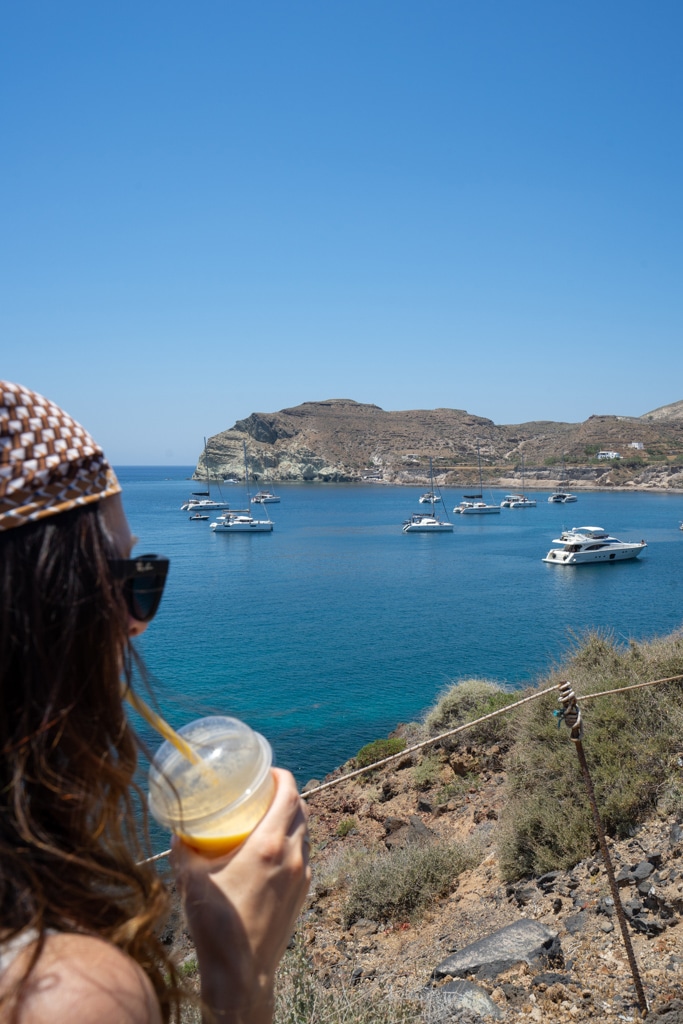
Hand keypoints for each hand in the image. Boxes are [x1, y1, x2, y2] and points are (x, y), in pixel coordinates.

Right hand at [171, 768, 310, 1023]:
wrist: (242, 974)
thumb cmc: (215, 927)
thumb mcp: (190, 879)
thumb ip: (183, 848)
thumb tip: (177, 828)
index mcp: (269, 845)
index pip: (289, 794)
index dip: (281, 776)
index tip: (266, 771)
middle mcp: (291, 856)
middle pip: (301, 809)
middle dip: (286, 793)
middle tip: (264, 790)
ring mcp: (301, 875)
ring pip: (304, 832)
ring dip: (291, 818)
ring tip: (267, 817)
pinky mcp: (302, 892)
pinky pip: (302, 854)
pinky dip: (292, 843)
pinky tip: (271, 850)